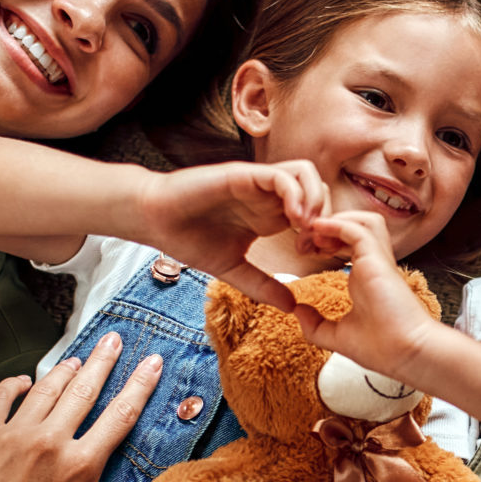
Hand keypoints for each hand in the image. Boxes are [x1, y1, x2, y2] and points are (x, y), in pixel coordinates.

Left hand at [0, 338, 161, 481]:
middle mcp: (50, 442)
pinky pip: (0, 398)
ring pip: (46, 389)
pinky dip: (14, 385)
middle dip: (103, 361)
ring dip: (64, 370)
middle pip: (84, 389)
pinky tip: (23, 382)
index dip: (140, 386)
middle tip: (115, 339)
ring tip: (77, 357)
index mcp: (81, 465)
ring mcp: (13, 435)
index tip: (152, 362)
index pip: (120, 415)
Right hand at [138, 161, 329, 311]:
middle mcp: (268, 196)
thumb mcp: (233, 269)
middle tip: (312, 243)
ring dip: (314, 200)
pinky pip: (282, 175)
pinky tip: (291, 219)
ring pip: (306, 174)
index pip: (314, 211)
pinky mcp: (244, 175)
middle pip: (319, 189)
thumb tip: (291, 307)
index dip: (322, 232)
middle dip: (325, 216)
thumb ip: (262, 285)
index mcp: (270, 215)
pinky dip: (295, 194)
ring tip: (304, 229)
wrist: (154, 219)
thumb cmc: (189, 239)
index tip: (312, 256)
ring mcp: (258, 183)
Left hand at [292, 211, 442, 383]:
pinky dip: (337, 224)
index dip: (326, 240)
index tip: (305, 252)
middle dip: (328, 226)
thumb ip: (316, 324)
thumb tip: (297, 311)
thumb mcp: (338, 336)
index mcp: (366, 277)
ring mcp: (377, 260)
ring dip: (337, 220)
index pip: (349, 243)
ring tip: (314, 233)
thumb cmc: (382, 349)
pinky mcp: (377, 259)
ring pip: (364, 220)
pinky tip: (318, 230)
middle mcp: (373, 265)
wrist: (405, 354)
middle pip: (357, 225)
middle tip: (305, 240)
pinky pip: (357, 229)